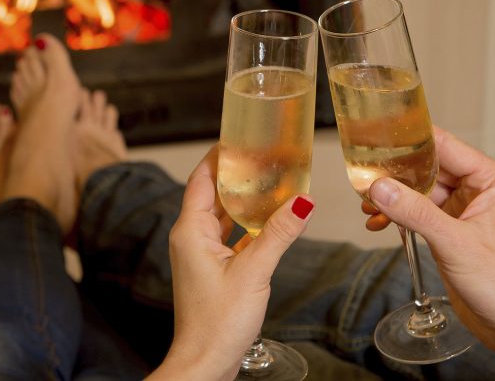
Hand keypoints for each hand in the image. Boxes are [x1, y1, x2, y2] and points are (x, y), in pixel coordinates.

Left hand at [148, 146, 313, 380]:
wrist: (205, 361)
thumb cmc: (218, 322)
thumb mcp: (254, 272)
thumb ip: (278, 234)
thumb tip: (303, 202)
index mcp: (190, 230)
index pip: (201, 178)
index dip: (219, 156)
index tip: (238, 137)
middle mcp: (191, 237)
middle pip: (212, 193)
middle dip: (236, 174)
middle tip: (262, 155)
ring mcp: (200, 253)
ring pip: (222, 215)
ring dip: (243, 200)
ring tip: (270, 180)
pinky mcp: (212, 267)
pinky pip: (229, 235)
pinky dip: (246, 224)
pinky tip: (268, 219)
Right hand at [364, 127, 494, 379]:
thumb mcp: (455, 244)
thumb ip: (415, 212)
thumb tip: (381, 188)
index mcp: (493, 180)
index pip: (445, 147)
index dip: (411, 142)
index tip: (379, 139)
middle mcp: (480, 190)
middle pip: (427, 168)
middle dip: (395, 175)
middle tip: (363, 179)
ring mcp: (465, 210)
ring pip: (419, 192)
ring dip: (393, 198)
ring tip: (367, 205)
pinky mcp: (452, 230)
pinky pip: (419, 212)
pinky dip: (399, 216)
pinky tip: (379, 223)